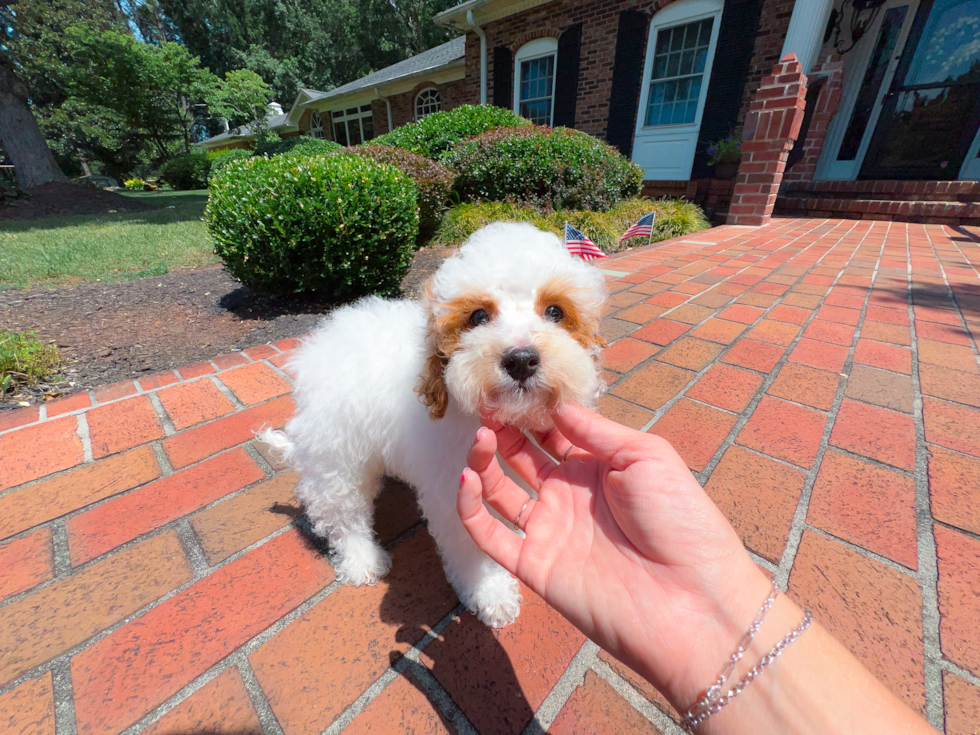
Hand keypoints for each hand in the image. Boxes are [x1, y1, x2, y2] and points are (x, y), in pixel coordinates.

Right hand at [457, 403, 773, 709]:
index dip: (532, 411)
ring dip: (483, 462)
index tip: (513, 387)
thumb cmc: (682, 520)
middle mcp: (569, 496)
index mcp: (597, 468)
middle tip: (487, 404)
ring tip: (480, 436)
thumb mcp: (647, 457)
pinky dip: (471, 508)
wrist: (693, 600)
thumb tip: (557, 404)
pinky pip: (490, 535)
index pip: (553, 432)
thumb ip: (597, 431)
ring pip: (500, 491)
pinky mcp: (534, 566)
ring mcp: (550, 531)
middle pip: (522, 456)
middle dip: (503, 429)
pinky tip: (468, 478)